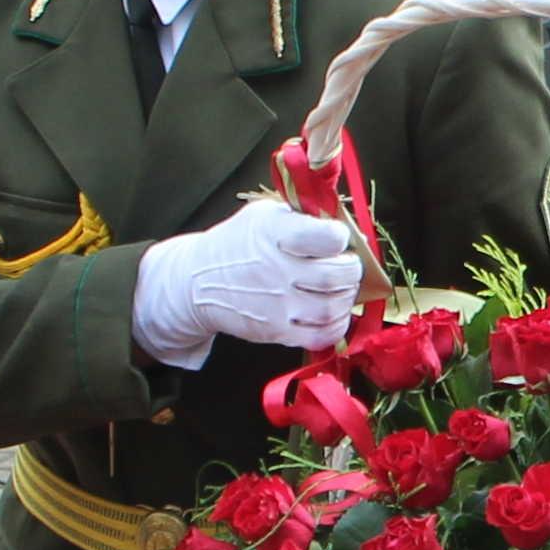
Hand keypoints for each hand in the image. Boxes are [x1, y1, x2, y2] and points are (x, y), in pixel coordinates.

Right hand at [130, 195, 361, 362]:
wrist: (198, 282)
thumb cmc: (238, 244)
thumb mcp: (264, 214)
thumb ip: (302, 215)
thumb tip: (345, 226)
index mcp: (275, 232)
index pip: (328, 237)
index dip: (340, 237)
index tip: (335, 238)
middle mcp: (276, 269)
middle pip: (336, 275)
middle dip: (351, 270)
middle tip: (345, 266)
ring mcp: (276, 304)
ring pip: (332, 307)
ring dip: (345, 298)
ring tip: (339, 289)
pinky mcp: (276, 331)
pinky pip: (321, 335)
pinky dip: (336, 326)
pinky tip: (332, 313)